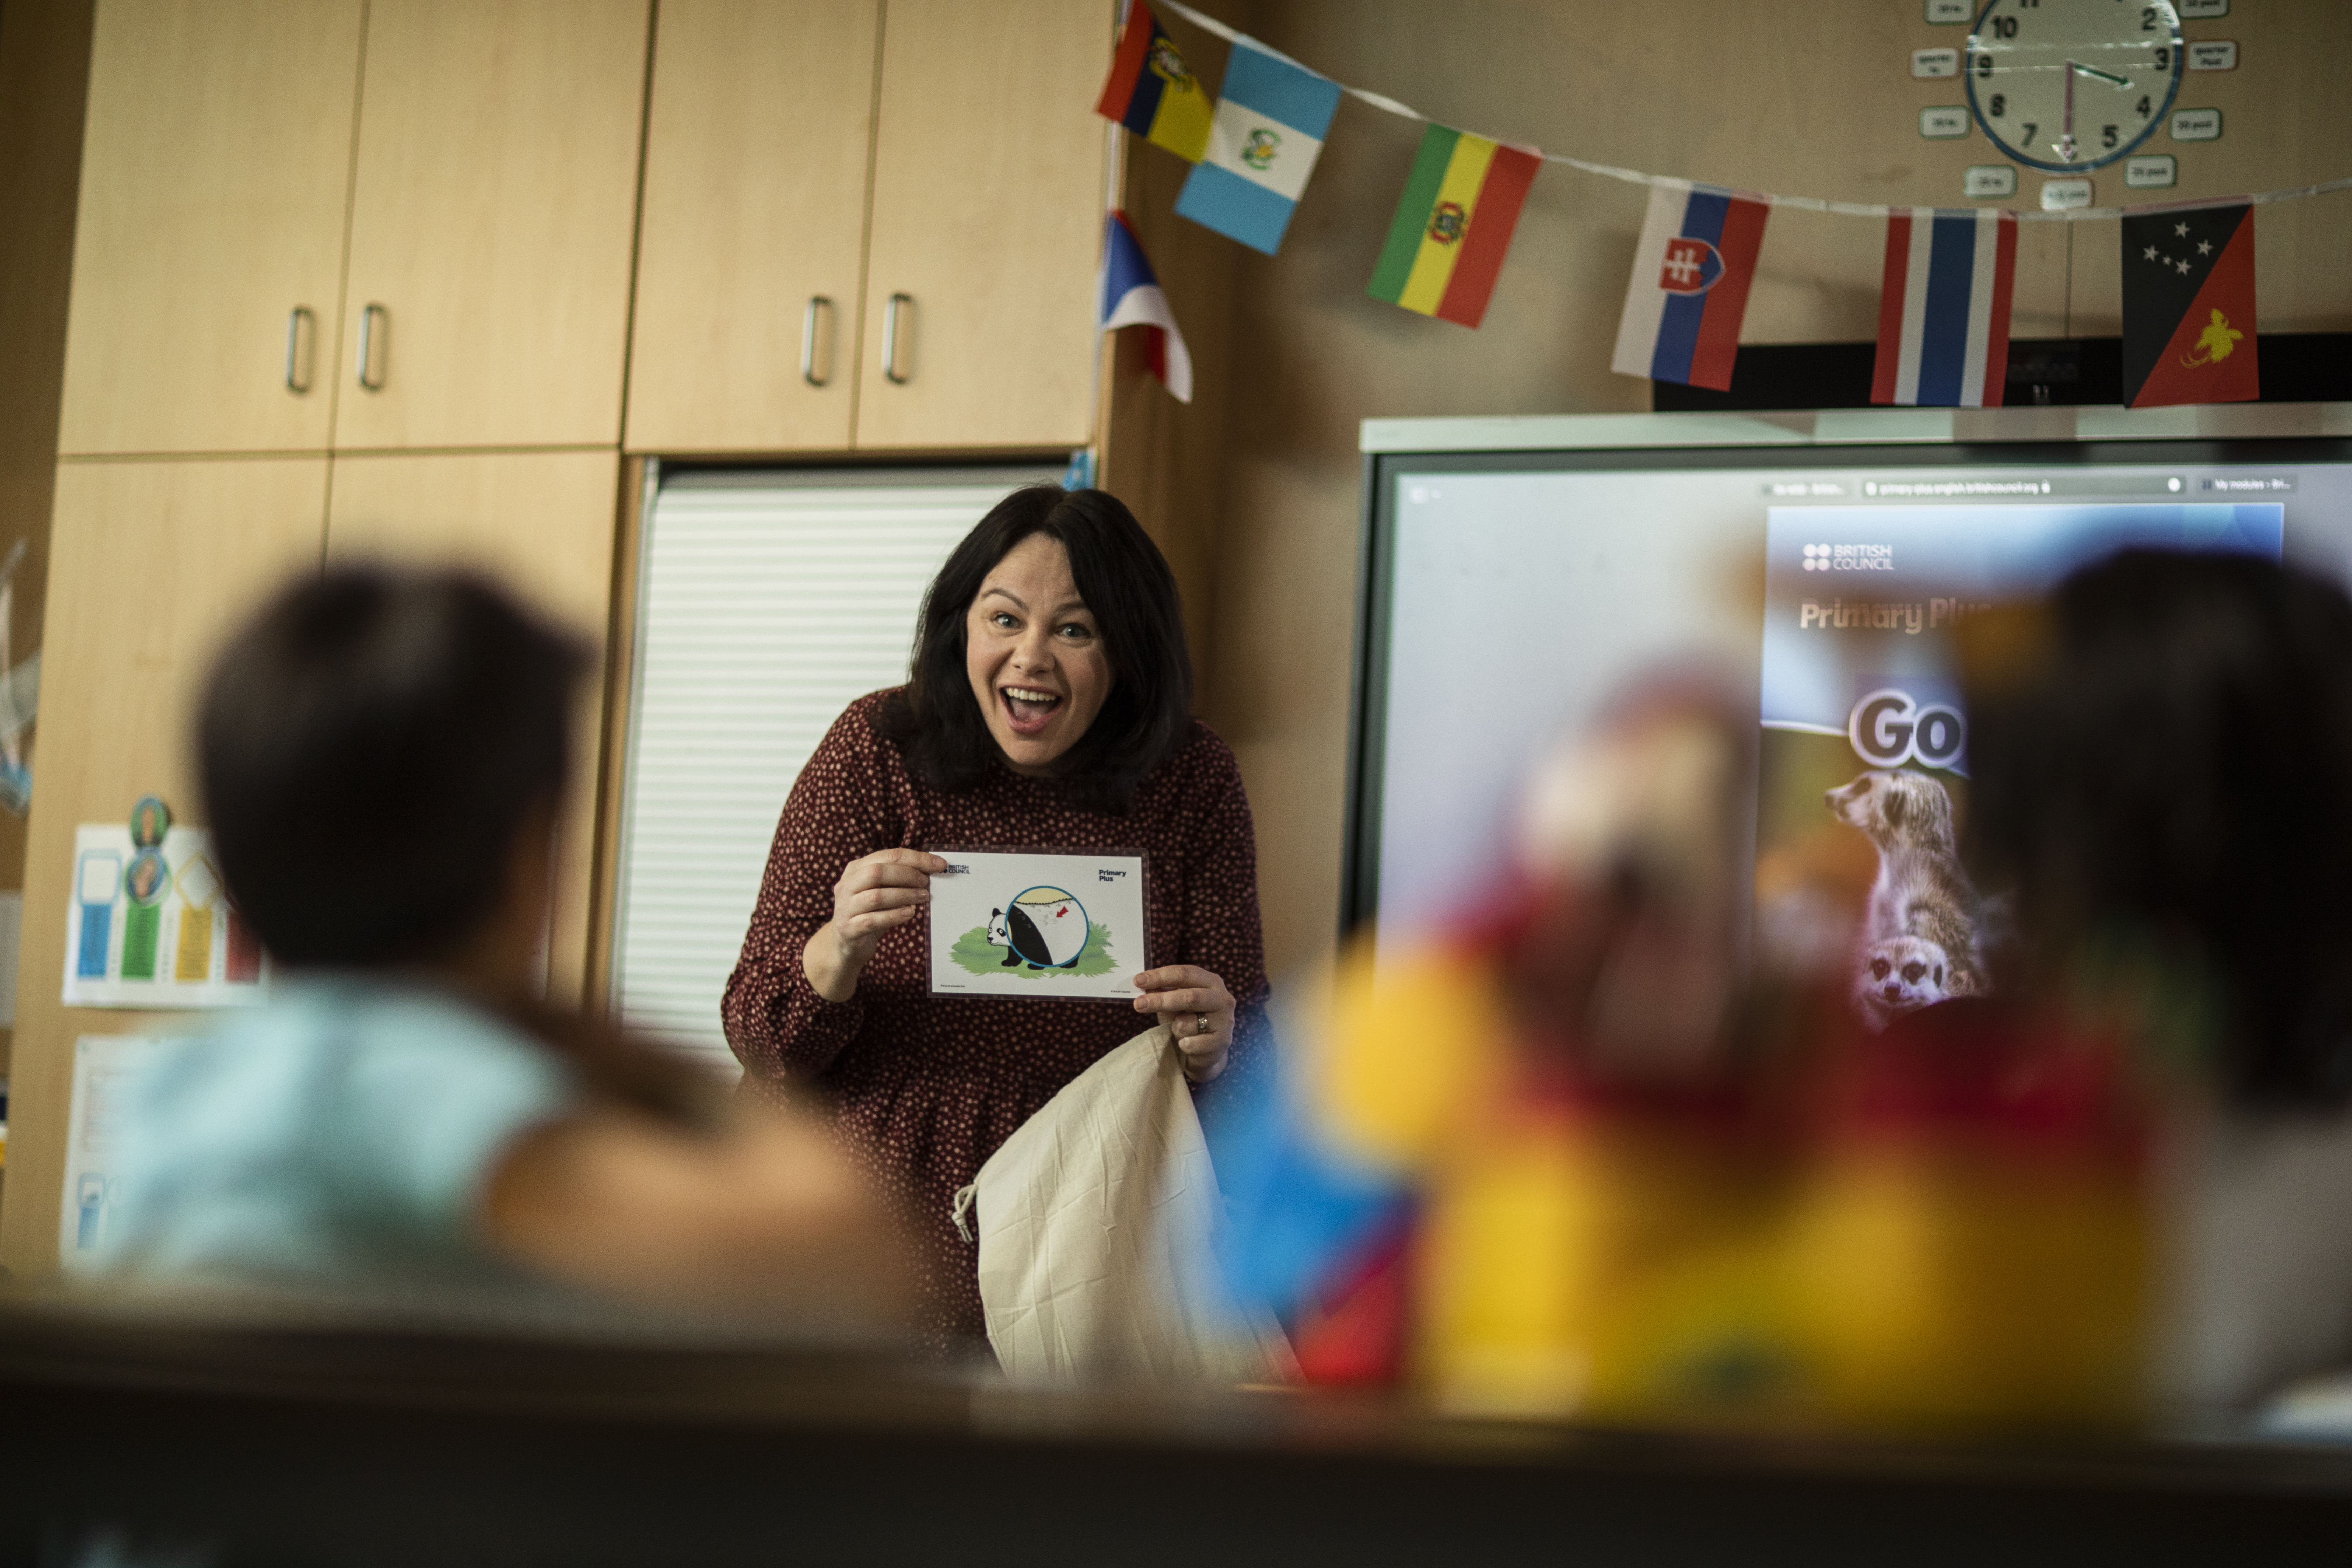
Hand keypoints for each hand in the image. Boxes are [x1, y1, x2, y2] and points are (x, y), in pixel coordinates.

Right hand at [803, 849, 947, 1001]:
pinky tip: (910, 913)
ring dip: (904, 895)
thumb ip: (897, 879)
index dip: (916, 858)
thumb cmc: (870, 912)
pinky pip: (872, 920)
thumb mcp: (881, 890)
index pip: (887, 856)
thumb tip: (931, 870)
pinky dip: (894, 916)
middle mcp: (846, 885)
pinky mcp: (848, 929)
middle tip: (926, 882)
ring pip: (876, 897)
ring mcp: (845, 908)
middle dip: (907, 875)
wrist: (846, 944)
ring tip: (924, 897)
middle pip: (877, 872)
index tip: (939, 864)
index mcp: (855, 869)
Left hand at [1132, 964, 1234, 1082]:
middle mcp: (1222, 998)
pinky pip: (1192, 1043)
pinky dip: (1183, 1044)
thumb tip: (1142, 983)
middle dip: (1161, 1000)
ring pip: (1189, 1023)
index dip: (1161, 976)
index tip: (1138, 981)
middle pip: (1190, 996)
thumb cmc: (1189, 1022)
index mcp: (1211, 982)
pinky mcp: (1222, 1042)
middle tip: (1138, 1004)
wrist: (1206, 1052)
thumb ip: (1163, 992)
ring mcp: (1225, 1020)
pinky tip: (1186, 1044)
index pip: (1185, 974)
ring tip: (1177, 1032)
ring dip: (1175, 1028)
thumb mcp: (1175, 1004)